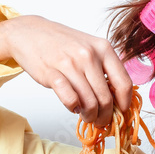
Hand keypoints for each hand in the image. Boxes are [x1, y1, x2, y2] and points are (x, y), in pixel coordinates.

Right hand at [0, 15, 132, 126]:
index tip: (121, 112)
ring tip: (87, 116)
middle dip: (105, 116)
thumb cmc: (61, 42)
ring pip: (90, 103)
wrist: (29, 32)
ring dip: (90, 116)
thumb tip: (118, 98)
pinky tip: (72, 106)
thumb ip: (104, 67)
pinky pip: (70, 100)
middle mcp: (89, 55)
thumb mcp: (89, 47)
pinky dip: (73, 108)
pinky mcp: (51, 73)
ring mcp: (70, 64)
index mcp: (103, 48)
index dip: (125, 103)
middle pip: (106, 98)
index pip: (124, 83)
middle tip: (101, 121)